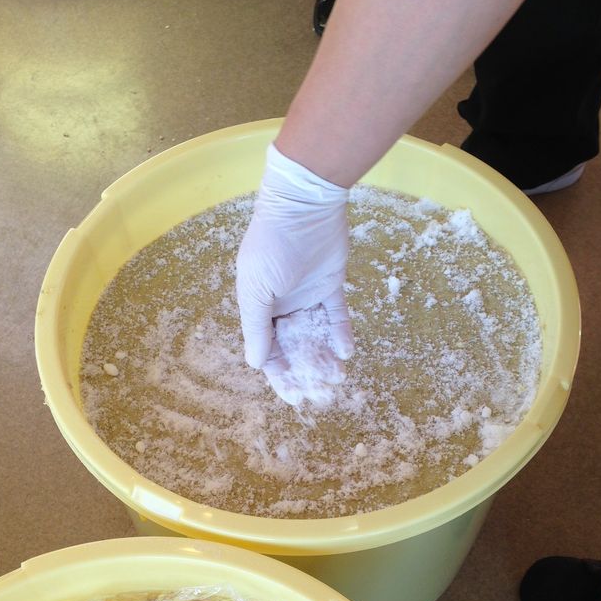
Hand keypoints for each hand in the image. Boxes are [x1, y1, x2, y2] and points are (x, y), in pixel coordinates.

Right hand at [236, 144, 353, 369]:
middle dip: (305, 369)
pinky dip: (341, 334)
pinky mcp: (331, 286)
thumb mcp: (256, 290)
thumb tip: (254, 363)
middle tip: (319, 391)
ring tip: (337, 376)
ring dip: (324, 356)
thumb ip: (257, 328)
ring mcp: (307, 296)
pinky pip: (336, 316)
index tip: (292, 395)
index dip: (278, 373)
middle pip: (294, 346)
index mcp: (259, 307)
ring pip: (316, 335)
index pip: (267, 348)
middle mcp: (282, 305)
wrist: (304, 206)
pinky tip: (346, 352)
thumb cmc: (272, 246)